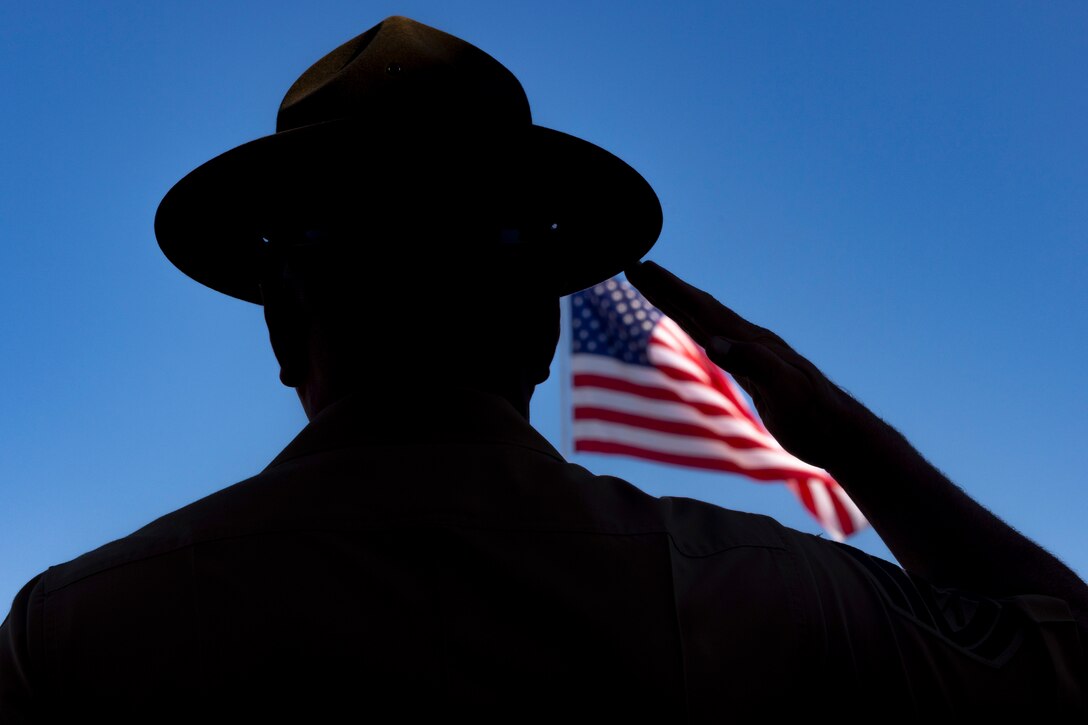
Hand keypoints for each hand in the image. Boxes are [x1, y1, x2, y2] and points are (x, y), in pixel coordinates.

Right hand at [624, 260, 857, 468]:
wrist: (839, 433)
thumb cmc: (814, 415)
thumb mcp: (785, 388)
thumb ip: (752, 362)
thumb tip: (713, 343)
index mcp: (751, 340)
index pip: (702, 309)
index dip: (671, 289)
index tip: (643, 268)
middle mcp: (748, 340)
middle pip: (698, 308)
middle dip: (666, 287)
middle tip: (635, 267)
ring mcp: (750, 354)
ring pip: (704, 322)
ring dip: (676, 304)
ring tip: (653, 287)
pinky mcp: (751, 371)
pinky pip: (714, 341)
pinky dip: (695, 328)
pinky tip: (691, 327)